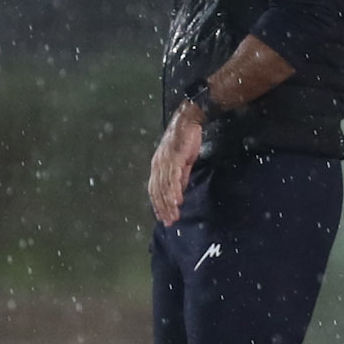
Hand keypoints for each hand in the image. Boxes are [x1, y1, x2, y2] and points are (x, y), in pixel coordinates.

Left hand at [148, 102, 204, 225]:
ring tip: (174, 216)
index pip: (154, 190)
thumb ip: (180, 177)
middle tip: (169, 223)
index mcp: (158, 166)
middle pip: (157, 191)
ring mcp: (164, 161)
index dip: (158, 205)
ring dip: (169, 204)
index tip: (163, 218)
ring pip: (164, 187)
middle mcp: (157, 165)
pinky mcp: (173, 158)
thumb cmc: (185, 140)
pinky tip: (177, 201)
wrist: (188, 121)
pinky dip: (174, 191)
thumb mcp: (182, 162)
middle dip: (162, 209)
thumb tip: (178, 193)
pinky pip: (173, 178)